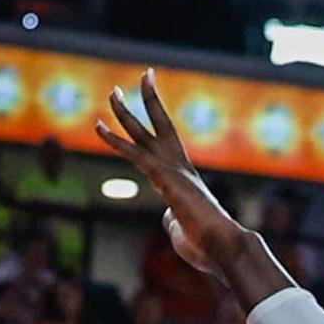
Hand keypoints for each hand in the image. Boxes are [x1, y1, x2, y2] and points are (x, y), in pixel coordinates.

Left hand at [95, 71, 248, 280]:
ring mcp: (173, 171)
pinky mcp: (165, 178)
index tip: (152, 104)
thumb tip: (168, 216)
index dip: (158, 123)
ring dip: (126, 112)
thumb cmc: (209, 245)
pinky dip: (114, 139)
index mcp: (186, 178)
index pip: (168, 143)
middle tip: (143, 79)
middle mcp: (181, 168)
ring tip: (113, 92)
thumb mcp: (185, 228)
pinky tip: (98, 127)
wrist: (225, 245)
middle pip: (162, 125)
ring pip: (146, 133)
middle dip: (150, 101)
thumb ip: (173, 217)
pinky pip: (134, 153)